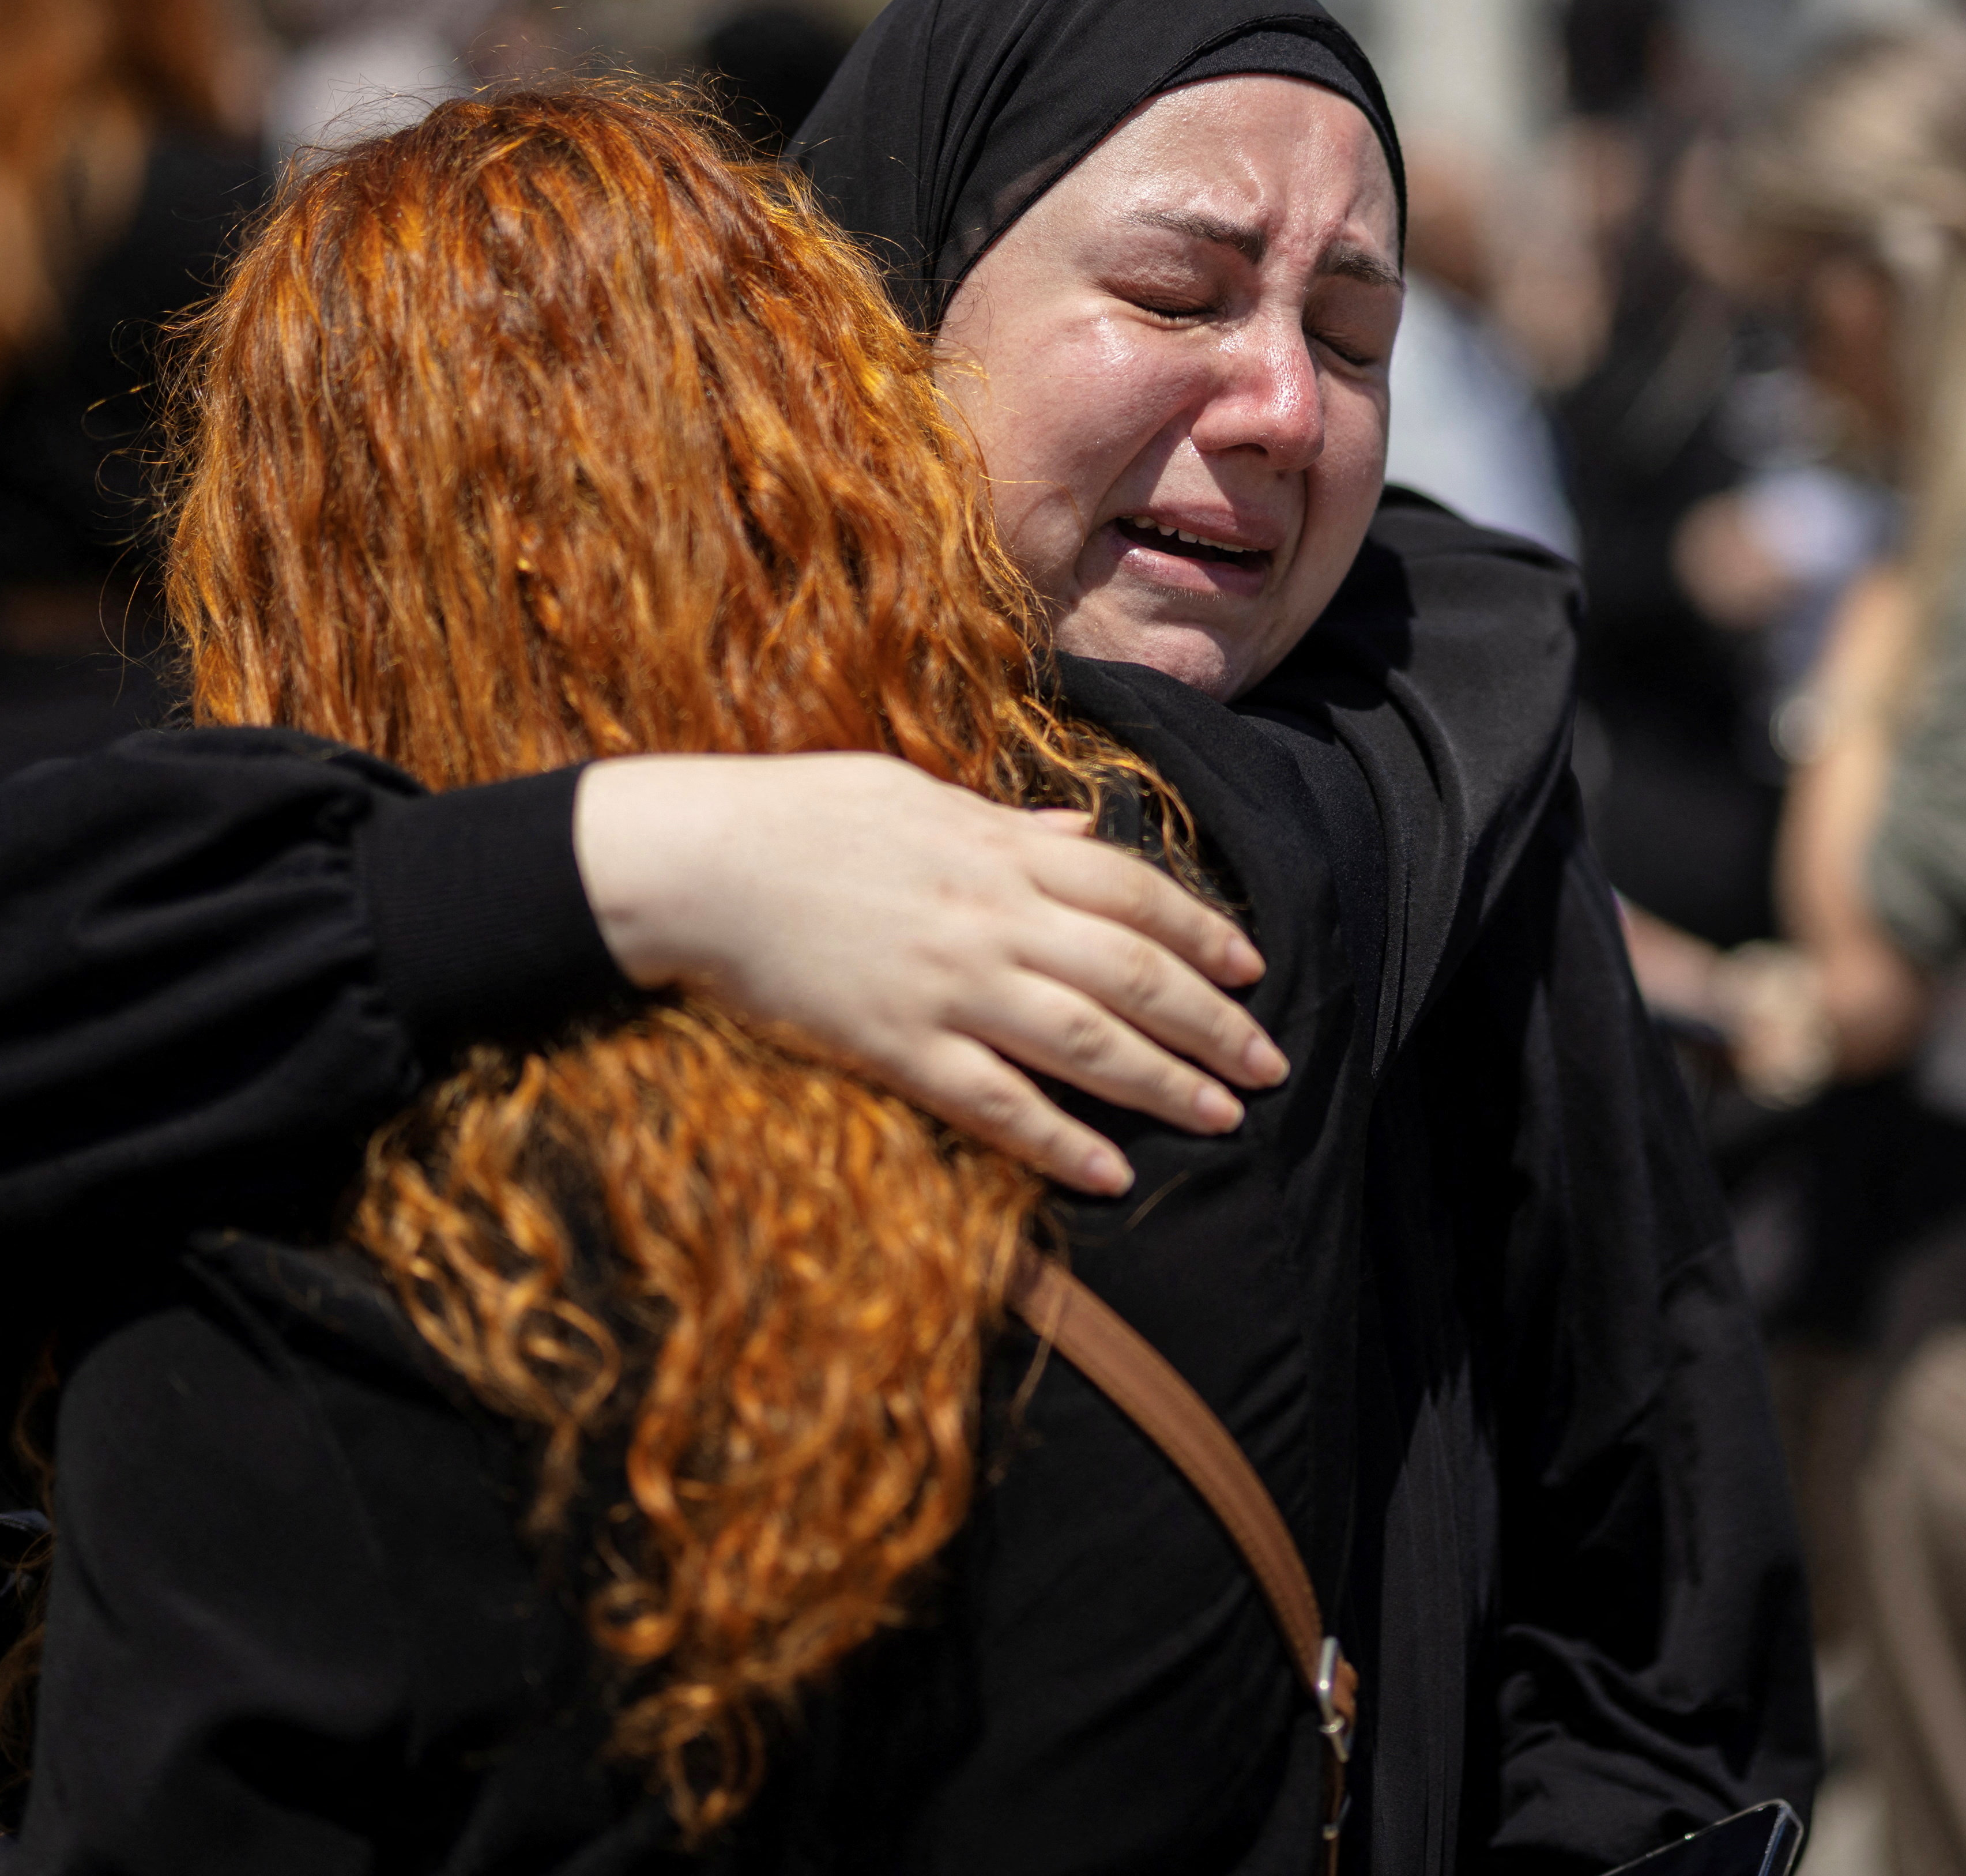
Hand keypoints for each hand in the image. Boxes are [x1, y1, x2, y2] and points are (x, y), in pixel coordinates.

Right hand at [574, 754, 1286, 1194]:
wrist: (694, 862)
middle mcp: (993, 918)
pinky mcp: (898, 1047)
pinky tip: (1109, 1172)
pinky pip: (996, 1104)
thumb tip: (1083, 833)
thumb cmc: (801, 816)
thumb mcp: (917, 792)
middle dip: (1212, 1023)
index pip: (1134, 892)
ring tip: (1223, 1115)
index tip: (1253, 971)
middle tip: (1270, 1065)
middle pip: (1133, 973)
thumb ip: (1009, 822)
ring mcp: (949, 987)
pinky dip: (1059, 1141)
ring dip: (1164, 1083)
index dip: (1204, 933)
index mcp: (1000, 850)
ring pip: (1086, 1043)